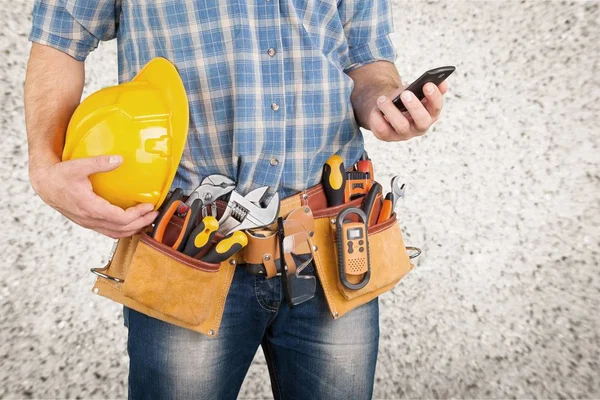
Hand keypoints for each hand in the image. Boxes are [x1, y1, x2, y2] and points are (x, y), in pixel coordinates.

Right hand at [29, 155, 157, 238]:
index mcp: (90, 208)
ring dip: (133, 229)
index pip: (120, 218)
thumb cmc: (60, 175)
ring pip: (115, 233)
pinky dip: (123, 229)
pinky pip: (108, 231)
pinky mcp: (87, 222)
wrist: (44, 184)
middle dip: (141, 223)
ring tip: (147, 220)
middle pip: (122, 229)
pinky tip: (131, 222)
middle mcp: (90, 219)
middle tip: (155, 215)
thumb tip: (119, 159)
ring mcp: (88, 223)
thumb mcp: (78, 166)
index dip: (138, 215)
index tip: (149, 206)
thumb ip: (99, 163)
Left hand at [368, 80, 448, 140]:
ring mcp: (404, 134)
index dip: (434, 97)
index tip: (427, 84)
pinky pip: (382, 130)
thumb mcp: (415, 89)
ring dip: (391, 111)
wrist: (386, 106)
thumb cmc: (404, 97)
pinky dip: (377, 118)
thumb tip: (442, 82)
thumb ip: (428, 85)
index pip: (436, 108)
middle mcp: (420, 127)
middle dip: (414, 107)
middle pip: (422, 121)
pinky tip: (375, 109)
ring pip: (401, 126)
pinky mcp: (387, 136)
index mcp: (430, 113)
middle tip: (405, 94)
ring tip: (382, 99)